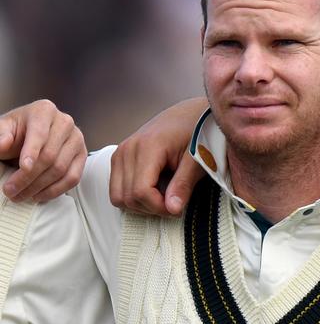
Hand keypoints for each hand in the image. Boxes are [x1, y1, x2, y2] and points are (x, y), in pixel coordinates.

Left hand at [0, 99, 86, 200]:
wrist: (31, 135)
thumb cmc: (17, 132)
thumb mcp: (4, 129)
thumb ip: (1, 135)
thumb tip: (2, 144)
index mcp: (44, 111)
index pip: (40, 134)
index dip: (31, 152)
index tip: (23, 167)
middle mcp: (65, 123)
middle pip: (50, 155)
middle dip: (29, 177)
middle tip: (10, 190)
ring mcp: (77, 139)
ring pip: (61, 169)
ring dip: (39, 187)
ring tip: (21, 195)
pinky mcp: (82, 155)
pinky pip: (73, 177)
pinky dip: (55, 190)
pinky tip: (39, 195)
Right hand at [109, 97, 206, 215]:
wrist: (190, 114)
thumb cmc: (197, 132)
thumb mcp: (198, 159)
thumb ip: (184, 184)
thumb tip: (172, 209)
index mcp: (148, 146)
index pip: (141, 191)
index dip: (158, 207)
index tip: (177, 208)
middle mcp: (128, 149)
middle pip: (127, 197)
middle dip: (151, 208)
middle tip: (173, 205)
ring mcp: (121, 152)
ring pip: (118, 196)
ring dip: (140, 205)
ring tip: (164, 198)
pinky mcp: (120, 157)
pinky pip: (117, 188)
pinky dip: (133, 196)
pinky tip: (154, 190)